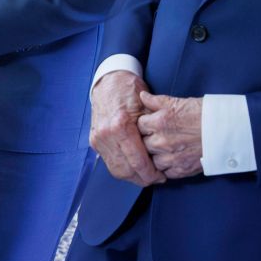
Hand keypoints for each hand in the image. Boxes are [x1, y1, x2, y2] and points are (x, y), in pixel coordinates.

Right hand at [89, 71, 164, 185]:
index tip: (162, 177)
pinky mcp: (94, 141)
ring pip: (116, 170)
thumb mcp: (147, 107)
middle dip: (143, 178)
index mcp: (120, 126)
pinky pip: (109, 163)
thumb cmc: (129, 91)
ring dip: (132, 177)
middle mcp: (106, 134)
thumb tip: (166, 153)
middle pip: (126, 170)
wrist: (109, 82)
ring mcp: (98, 138)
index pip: (137, 161)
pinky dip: (122, 169)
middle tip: (156, 179)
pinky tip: (133, 169)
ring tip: (146, 176)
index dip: (151, 173)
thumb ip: (154, 130)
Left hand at [137, 92, 203, 178]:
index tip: (150, 125)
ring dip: (156, 156)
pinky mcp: (181, 170)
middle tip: (158, 137)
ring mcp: (170, 158)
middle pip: (142, 144)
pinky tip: (173, 160)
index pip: (139, 125)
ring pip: (151, 160)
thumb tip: (142, 96)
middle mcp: (161, 142)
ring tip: (165, 150)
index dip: (144, 125)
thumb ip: (156, 101)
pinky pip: (165, 173)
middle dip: (148, 140)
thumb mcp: (178, 102)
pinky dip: (167, 168)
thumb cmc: (205, 113)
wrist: (227, 130)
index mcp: (159, 122)